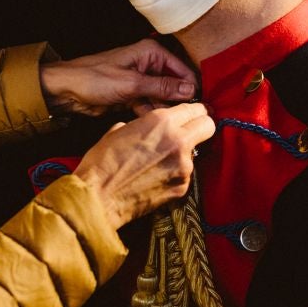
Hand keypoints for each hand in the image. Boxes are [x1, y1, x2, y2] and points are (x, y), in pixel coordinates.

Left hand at [40, 39, 197, 116]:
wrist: (67, 90)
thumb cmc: (94, 78)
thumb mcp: (132, 83)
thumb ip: (162, 87)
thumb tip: (190, 89)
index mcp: (151, 53)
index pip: (183, 69)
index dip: (192, 87)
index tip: (202, 106)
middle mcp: (149, 65)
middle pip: (175, 85)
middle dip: (178, 101)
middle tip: (186, 119)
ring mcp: (141, 81)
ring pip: (164, 98)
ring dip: (164, 110)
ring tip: (167, 123)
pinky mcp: (134, 95)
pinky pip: (150, 106)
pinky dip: (151, 114)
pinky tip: (151, 123)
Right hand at [74, 103, 214, 228]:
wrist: (99, 197)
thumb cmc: (103, 163)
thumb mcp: (119, 129)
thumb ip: (143, 124)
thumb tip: (149, 127)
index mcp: (162, 121)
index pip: (195, 108)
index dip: (193, 111)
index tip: (191, 115)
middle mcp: (178, 141)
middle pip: (208, 126)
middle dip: (201, 126)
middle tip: (189, 132)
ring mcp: (184, 166)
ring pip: (196, 152)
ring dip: (183, 153)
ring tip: (159, 161)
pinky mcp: (182, 187)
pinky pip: (185, 174)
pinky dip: (175, 173)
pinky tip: (156, 177)